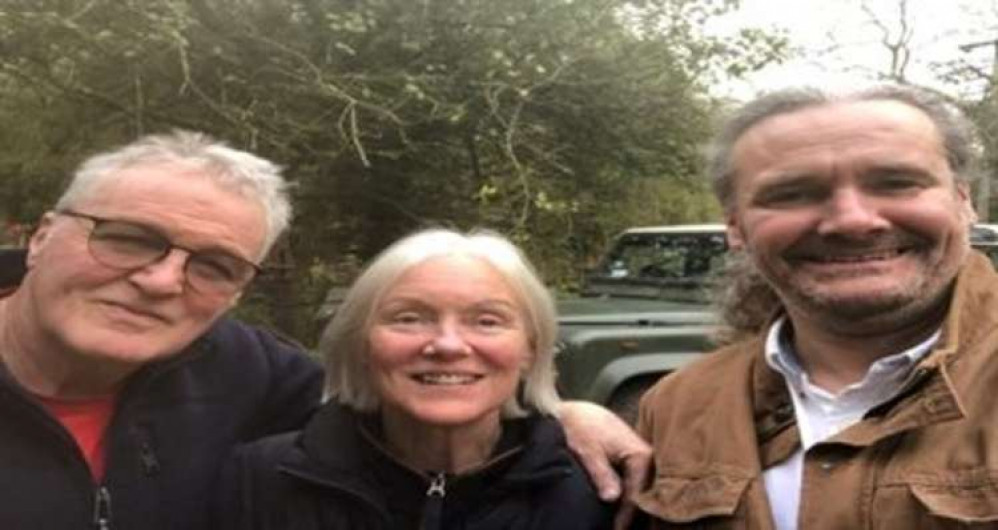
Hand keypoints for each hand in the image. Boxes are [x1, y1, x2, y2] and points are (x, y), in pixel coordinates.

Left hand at [557, 401, 650, 525]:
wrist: (574, 410)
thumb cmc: (580, 426)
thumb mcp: (588, 450)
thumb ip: (601, 473)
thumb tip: (613, 498)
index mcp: (642, 455)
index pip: (637, 495)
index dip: (625, 516)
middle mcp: (648, 457)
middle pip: (644, 495)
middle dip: (632, 513)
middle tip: (615, 527)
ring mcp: (641, 460)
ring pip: (640, 490)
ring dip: (630, 505)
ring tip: (616, 522)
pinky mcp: (633, 461)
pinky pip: (634, 484)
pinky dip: (627, 496)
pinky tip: (616, 509)